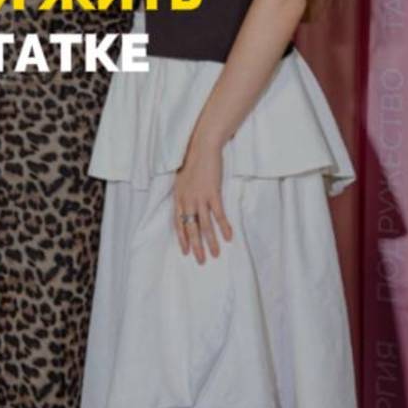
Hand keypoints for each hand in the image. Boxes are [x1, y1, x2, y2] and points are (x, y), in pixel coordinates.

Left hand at [174, 140, 232, 264]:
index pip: (178, 223)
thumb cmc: (193, 161)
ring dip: (210, 242)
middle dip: (195, 246)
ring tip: (215, 254)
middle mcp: (187, 200)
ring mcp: (199, 197)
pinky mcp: (213, 193)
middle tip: (200, 261)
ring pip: (205, 225)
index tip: (185, 252)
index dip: (182, 239)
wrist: (202, 146)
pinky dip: (224, 227)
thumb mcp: (182, 180)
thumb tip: (187, 205)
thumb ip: (184, 194)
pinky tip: (229, 237)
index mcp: (178, 198)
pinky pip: (218, 214)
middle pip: (190, 228)